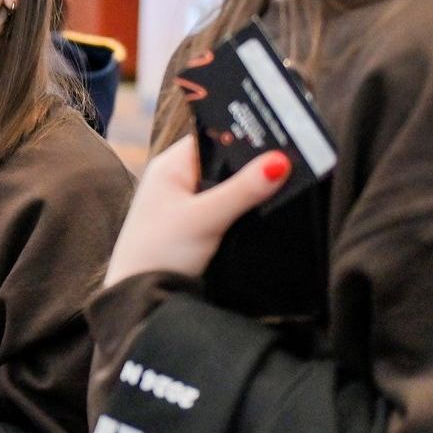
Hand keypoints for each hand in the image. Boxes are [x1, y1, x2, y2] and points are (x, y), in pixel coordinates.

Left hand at [104, 135, 291, 287]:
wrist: (139, 297)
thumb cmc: (160, 252)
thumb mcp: (206, 218)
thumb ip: (242, 190)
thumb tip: (279, 161)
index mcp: (170, 166)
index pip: (213, 135)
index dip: (244, 134)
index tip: (281, 134)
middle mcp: (175, 179)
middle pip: (222, 161)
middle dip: (251, 164)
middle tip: (292, 160)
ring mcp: (183, 202)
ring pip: (225, 186)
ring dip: (247, 188)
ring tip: (286, 182)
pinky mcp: (192, 225)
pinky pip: (223, 207)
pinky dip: (240, 208)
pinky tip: (261, 211)